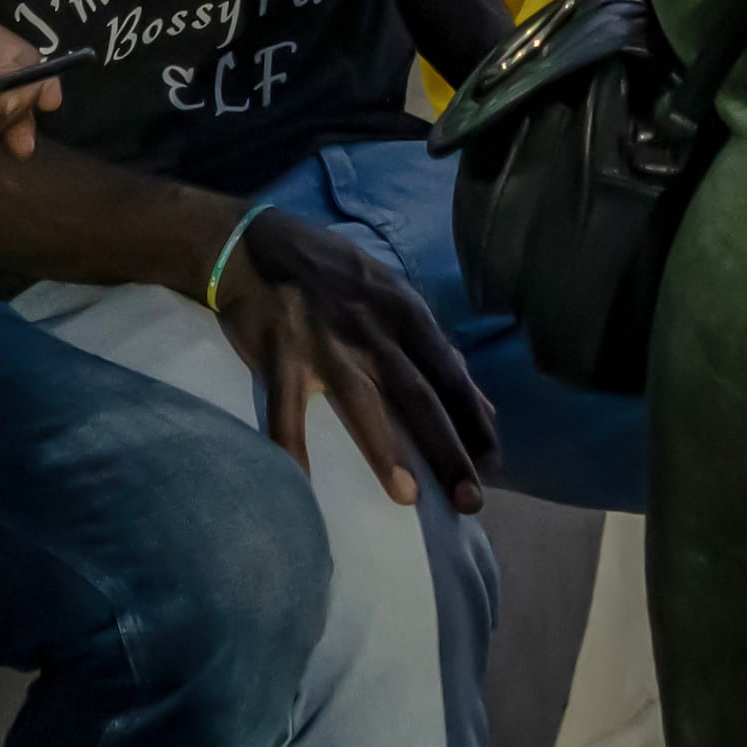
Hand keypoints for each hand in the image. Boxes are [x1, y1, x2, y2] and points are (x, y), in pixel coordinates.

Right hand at [210, 205, 498, 512]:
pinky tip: (302, 484)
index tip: (493, 466)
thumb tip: (484, 406)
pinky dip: (292, 446)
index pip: (450, 376)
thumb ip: (438, 350)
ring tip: (408, 497)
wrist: (253, 246)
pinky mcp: (279, 356)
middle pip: (417, 395)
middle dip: (447, 448)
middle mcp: (370, 330)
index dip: (474, 423)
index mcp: (405, 313)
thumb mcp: (395, 296)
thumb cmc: (334, 275)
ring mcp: (323, 344)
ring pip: (361, 403)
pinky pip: (286, 409)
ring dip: (385, 451)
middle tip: (470, 500)